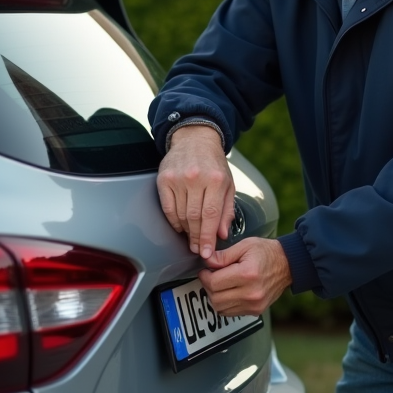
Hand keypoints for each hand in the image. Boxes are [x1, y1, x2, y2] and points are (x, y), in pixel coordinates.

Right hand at [156, 125, 234, 258]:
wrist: (196, 139)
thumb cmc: (214, 163)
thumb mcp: (228, 184)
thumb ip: (227, 210)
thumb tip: (222, 234)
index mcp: (216, 180)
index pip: (211, 216)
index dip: (208, 237)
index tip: (207, 252)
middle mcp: (196, 178)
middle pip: (194, 218)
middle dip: (197, 238)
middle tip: (198, 249)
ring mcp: (178, 178)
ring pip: (180, 215)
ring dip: (186, 231)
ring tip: (191, 238)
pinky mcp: (164, 179)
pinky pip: (168, 208)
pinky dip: (174, 221)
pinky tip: (180, 226)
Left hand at [199, 238, 291, 316]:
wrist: (288, 264)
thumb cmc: (267, 253)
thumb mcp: (245, 245)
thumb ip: (223, 255)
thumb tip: (206, 261)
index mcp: (247, 274)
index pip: (214, 283)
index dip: (204, 276)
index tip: (205, 271)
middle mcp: (251, 292)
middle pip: (215, 298)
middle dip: (208, 287)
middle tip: (211, 277)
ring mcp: (254, 304)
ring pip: (221, 308)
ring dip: (216, 297)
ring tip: (221, 284)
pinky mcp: (256, 310)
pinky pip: (230, 313)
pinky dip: (225, 304)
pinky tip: (230, 292)